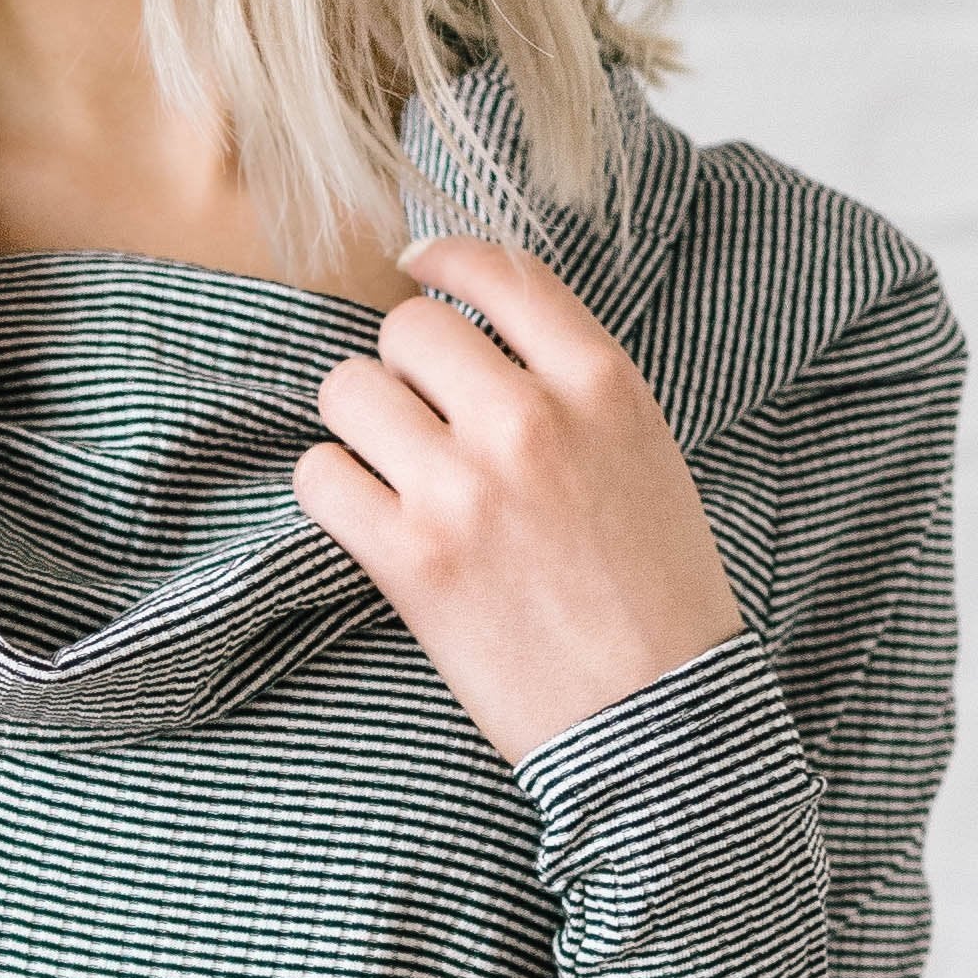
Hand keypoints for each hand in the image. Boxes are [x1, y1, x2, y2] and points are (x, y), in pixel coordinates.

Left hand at [292, 235, 743, 764]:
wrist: (657, 719)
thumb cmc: (656, 593)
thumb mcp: (645, 454)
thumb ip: (570, 384)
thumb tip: (473, 330)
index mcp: (602, 385)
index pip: (498, 271)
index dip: (440, 258)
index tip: (413, 267)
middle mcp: (531, 421)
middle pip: (407, 329)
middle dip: (402, 367)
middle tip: (420, 419)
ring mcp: (465, 489)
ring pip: (349, 390)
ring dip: (360, 426)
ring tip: (394, 472)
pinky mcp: (411, 561)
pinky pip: (320, 476)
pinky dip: (331, 490)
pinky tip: (367, 517)